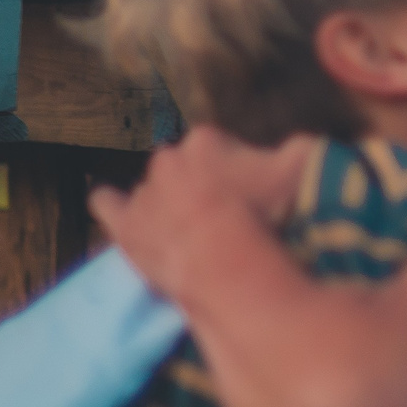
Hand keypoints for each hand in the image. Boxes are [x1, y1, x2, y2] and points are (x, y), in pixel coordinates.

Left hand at [89, 128, 308, 295]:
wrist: (235, 265)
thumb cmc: (271, 212)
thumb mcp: (303, 164)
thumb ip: (296, 147)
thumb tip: (293, 148)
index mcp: (204, 141)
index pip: (216, 144)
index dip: (234, 166)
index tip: (248, 187)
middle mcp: (167, 160)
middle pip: (181, 166)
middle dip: (197, 183)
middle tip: (222, 210)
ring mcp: (143, 197)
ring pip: (153, 191)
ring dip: (167, 203)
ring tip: (186, 224)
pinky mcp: (127, 230)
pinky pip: (108, 207)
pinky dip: (108, 204)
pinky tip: (103, 198)